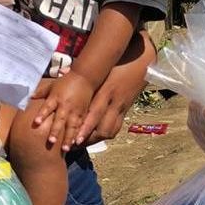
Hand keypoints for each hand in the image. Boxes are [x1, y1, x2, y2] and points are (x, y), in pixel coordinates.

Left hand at [34, 72, 92, 150]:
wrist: (85, 77)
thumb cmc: (66, 81)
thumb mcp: (52, 85)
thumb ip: (40, 92)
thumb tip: (27, 96)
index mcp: (56, 98)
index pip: (47, 107)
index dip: (42, 114)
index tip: (36, 123)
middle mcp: (65, 106)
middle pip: (60, 120)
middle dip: (55, 131)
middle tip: (51, 141)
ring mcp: (75, 111)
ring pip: (72, 126)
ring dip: (68, 138)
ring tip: (65, 149)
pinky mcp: (83, 113)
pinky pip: (81, 126)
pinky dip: (80, 134)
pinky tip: (77, 143)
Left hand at [76, 31, 153, 145]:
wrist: (143, 61)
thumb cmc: (120, 60)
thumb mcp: (103, 66)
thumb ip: (82, 71)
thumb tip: (61, 72)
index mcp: (107, 90)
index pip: (96, 114)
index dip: (86, 128)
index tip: (74, 138)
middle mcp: (115, 102)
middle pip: (103, 128)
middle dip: (88, 139)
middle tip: (72, 145)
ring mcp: (122, 107)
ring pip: (110, 130)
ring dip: (95, 139)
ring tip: (80, 143)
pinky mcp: (126, 109)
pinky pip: (116, 127)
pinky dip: (105, 134)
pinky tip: (95, 136)